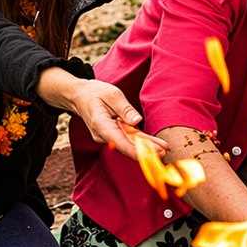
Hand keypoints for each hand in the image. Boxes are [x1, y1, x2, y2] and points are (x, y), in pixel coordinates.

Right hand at [36, 67, 162, 160]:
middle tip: (164, 152)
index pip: (120, 142)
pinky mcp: (115, 134)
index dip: (136, 150)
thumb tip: (137, 121)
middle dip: (146, 151)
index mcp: (101, 125)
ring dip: (148, 147)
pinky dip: (143, 142)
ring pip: (131, 143)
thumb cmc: (95, 93)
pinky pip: (130, 139)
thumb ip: (124, 108)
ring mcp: (109, 136)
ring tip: (165, 149)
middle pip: (127, 145)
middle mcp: (104, 135)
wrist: (81, 97)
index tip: (150, 153)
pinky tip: (157, 145)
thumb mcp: (111, 94)